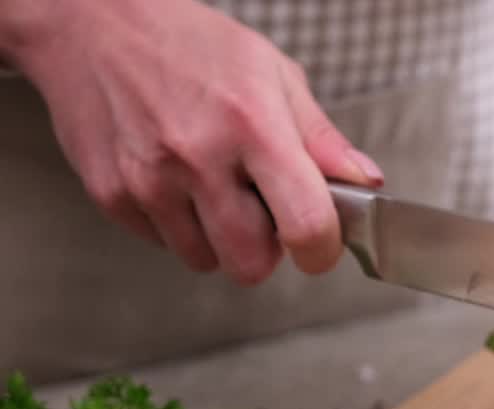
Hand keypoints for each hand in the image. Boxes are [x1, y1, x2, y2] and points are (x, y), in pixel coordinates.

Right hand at [0, 0, 382, 284]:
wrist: (91, 23)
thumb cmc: (191, 45)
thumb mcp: (273, 74)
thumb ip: (322, 138)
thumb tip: (365, 182)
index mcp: (253, 126)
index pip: (305, 224)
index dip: (322, 250)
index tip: (320, 247)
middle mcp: (198, 157)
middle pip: (250, 263)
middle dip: (267, 250)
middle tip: (262, 213)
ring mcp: (149, 179)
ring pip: (205, 261)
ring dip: (219, 240)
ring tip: (215, 188)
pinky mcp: (111, 193)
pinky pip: (161, 244)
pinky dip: (176, 225)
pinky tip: (175, 180)